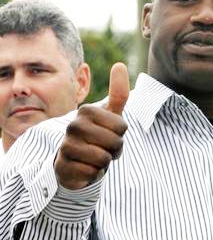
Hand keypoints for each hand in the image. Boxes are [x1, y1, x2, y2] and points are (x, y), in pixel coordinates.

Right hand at [54, 62, 129, 189]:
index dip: (121, 135)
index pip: (121, 127)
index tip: (110, 134)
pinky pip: (92, 173)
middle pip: (114, 142)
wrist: (75, 161)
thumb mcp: (110, 115)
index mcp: (86, 111)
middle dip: (114, 150)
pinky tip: (86, 169)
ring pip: (103, 159)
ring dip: (105, 163)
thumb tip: (119, 64)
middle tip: (104, 148)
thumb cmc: (97, 135)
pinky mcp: (63, 167)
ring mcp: (66, 146)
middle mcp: (73, 126)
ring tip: (96, 158)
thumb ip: (118, 93)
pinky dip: (94, 174)